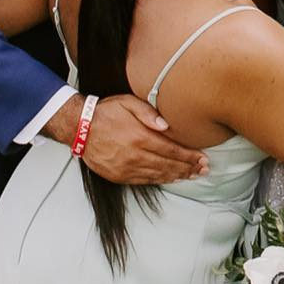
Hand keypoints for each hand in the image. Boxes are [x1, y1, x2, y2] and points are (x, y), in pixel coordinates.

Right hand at [46, 94, 208, 183]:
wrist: (79, 128)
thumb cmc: (105, 113)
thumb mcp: (127, 103)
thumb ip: (148, 113)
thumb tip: (166, 125)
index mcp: (139, 137)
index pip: (172, 150)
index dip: (189, 156)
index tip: (202, 158)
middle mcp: (134, 155)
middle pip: (168, 165)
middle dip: (189, 168)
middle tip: (204, 170)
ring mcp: (126, 167)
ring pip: (158, 175)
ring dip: (177, 176)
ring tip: (192, 175)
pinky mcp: (118, 175)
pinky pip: (144, 180)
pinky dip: (160, 180)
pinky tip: (171, 178)